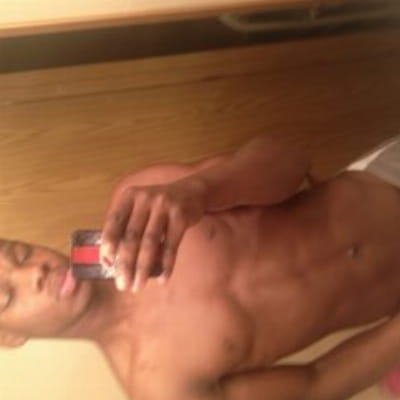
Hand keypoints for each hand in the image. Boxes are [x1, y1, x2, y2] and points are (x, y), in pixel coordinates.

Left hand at [100, 177, 207, 291]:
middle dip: (125, 264)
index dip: (108, 244)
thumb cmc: (159, 205)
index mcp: (130, 196)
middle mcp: (145, 198)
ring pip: (150, 243)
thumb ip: (126, 226)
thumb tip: (110, 260)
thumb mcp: (141, 207)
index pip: (113, 222)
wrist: (192, 192)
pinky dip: (166, 264)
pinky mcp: (180, 216)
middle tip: (122, 285)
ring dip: (143, 268)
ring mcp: (164, 206)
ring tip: (138, 286)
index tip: (106, 264)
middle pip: (131, 237)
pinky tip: (163, 279)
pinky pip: (171, 245)